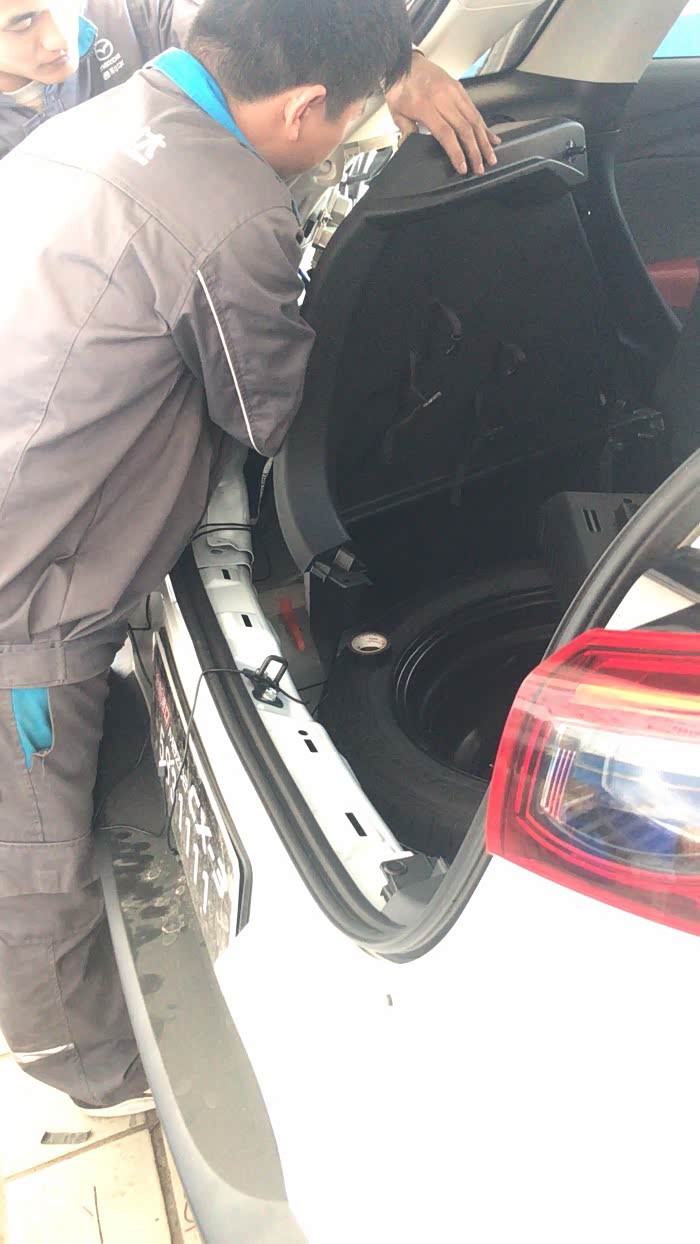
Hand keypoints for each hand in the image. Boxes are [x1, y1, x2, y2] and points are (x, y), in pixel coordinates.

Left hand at [384, 53, 500, 175]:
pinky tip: (491, 136)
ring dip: (484, 140)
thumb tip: (410, 149)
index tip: (463, 167)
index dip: (456, 152)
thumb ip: (407, 132)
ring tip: (491, 156)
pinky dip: (484, 124)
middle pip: (464, 128)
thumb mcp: (396, 113)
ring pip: (474, 119)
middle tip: (480, 168)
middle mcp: (443, 98)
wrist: (404, 62)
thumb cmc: (399, 88)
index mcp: (425, 106)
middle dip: (475, 151)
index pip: (446, 134)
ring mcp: (453, 91)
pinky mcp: (459, 88)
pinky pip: (474, 108)